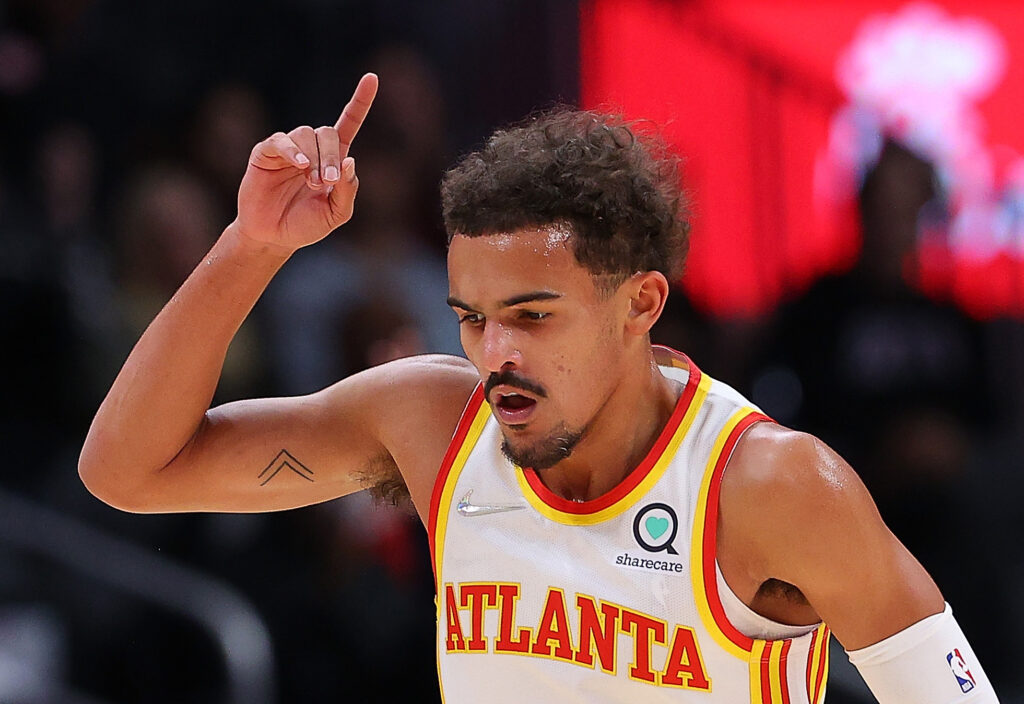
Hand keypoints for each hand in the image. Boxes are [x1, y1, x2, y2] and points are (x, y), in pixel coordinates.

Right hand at [233, 73, 377, 253]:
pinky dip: (292, 151)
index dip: (360, 101)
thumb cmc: (306, 225)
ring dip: (314, 159)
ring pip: (306, 135)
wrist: (274, 237)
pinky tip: (300, 165)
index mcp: (333, 159)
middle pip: (327, 133)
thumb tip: (350, 160)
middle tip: (328, 182)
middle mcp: (312, 149)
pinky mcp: (265, 153)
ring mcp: (288, 149)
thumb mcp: (336, 214)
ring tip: (312, 183)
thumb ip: (348, 191)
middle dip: (331, 157)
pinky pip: (280, 141)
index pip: (348, 123)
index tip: (372, 77)